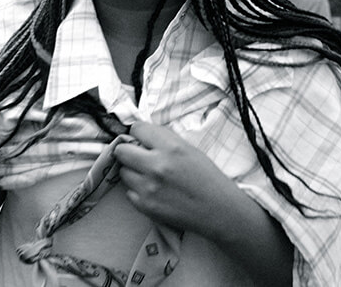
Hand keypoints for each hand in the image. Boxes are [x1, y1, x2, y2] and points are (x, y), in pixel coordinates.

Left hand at [113, 121, 234, 236]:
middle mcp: (157, 165)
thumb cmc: (207, 178)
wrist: (219, 211)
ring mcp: (149, 187)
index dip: (138, 133)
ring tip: (149, 176)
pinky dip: (137, 190)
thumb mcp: (189, 149)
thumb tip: (140, 133)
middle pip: (121, 150)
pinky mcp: (145, 205)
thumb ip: (163, 139)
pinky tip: (153, 191)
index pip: (137, 129)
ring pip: (123, 171)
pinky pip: (128, 191)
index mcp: (171, 147)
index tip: (141, 139)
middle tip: (138, 156)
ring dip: (132, 171)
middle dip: (128, 151)